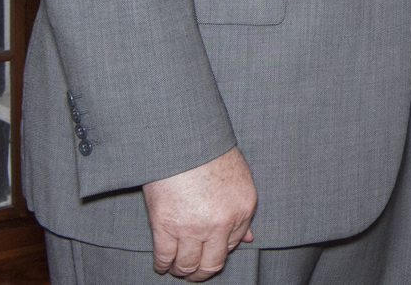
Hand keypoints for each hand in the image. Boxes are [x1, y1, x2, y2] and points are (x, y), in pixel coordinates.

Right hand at [142, 146, 256, 280]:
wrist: (182, 138)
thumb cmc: (209, 151)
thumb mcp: (238, 177)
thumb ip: (240, 209)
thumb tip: (248, 239)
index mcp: (243, 208)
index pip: (233, 244)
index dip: (219, 249)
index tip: (210, 250)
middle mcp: (222, 223)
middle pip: (212, 263)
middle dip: (202, 272)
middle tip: (194, 272)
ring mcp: (193, 227)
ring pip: (188, 265)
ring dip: (182, 270)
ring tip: (177, 269)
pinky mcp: (166, 227)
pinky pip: (165, 258)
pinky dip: (162, 266)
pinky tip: (162, 265)